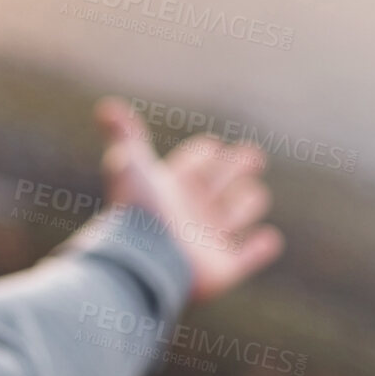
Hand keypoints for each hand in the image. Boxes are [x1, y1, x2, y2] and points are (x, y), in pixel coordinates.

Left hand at [93, 96, 283, 302]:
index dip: (207, 153)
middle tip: (252, 157)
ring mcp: (210, 239)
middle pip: (224, 182)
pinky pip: (248, 258)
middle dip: (238, 167)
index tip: (212, 147)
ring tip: (248, 199)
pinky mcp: (224, 268)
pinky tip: (267, 239)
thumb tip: (107, 107)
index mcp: (175, 185)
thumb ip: (124, 134)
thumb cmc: (138, 209)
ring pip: (239, 214)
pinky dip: (260, 249)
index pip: (200, 161)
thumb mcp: (130, 164)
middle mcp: (194, 210)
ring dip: (247, 204)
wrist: (145, 258)